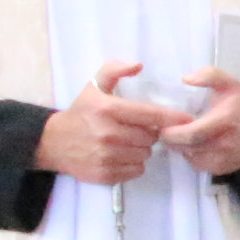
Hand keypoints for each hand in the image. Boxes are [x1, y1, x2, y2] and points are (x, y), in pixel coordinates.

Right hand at [34, 59, 178, 184]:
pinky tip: (121, 156)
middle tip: (136, 130)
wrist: (53, 143)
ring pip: (145, 155)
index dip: (172, 117)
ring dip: (141, 149)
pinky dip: (134, 164)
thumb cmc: (80, 113)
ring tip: (126, 143)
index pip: (150, 115)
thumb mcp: (93, 86)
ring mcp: (106, 157)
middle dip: (149, 133)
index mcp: (107, 110)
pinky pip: (136, 170)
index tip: (187, 119)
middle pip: (151, 137)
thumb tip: (138, 65)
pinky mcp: (105, 174)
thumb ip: (114, 70)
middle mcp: (108, 134)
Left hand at [163, 67, 239, 177]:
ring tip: (181, 138)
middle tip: (165, 133)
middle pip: (189, 148)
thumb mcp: (228, 82)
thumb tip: (186, 79)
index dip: (173, 133)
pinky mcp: (226, 168)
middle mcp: (226, 143)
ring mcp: (227, 158)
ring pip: (193, 158)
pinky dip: (194, 157)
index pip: (192, 133)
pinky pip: (201, 166)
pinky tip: (195, 146)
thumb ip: (209, 75)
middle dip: (173, 141)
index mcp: (225, 120)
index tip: (163, 127)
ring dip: (183, 149)